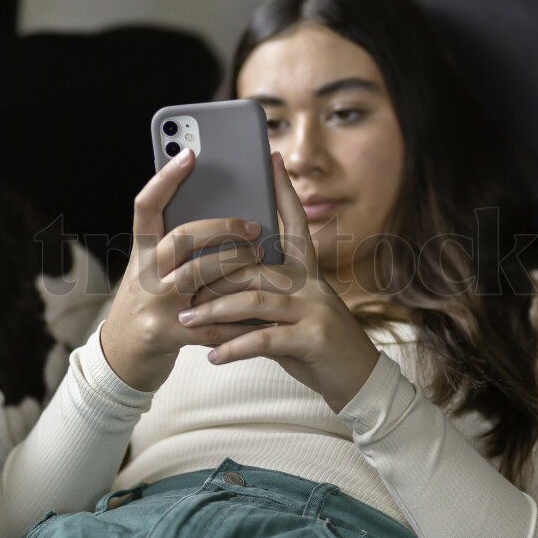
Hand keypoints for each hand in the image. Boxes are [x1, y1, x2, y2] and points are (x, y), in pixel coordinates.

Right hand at [100, 148, 266, 390]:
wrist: (122, 359)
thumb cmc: (151, 305)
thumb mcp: (153, 270)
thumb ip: (177, 246)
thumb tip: (227, 211)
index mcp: (142, 252)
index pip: (147, 207)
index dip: (166, 178)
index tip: (191, 152)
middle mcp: (145, 274)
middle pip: (180, 237)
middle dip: (220, 226)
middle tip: (253, 224)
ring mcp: (155, 305)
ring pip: (197, 274)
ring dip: (235, 263)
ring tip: (262, 257)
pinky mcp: (169, 334)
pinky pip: (212, 322)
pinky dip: (241, 317)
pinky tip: (264, 311)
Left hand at [177, 152, 380, 412]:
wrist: (358, 380)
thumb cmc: (317, 344)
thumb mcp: (293, 313)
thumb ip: (264, 298)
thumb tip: (220, 286)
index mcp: (308, 272)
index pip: (295, 222)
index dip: (283, 190)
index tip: (272, 158)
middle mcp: (313, 284)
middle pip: (254, 266)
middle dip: (212, 276)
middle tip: (179, 286)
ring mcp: (315, 310)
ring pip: (254, 299)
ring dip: (215, 311)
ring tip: (187, 321)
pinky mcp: (313, 339)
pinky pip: (264, 338)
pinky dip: (234, 346)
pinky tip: (214, 355)